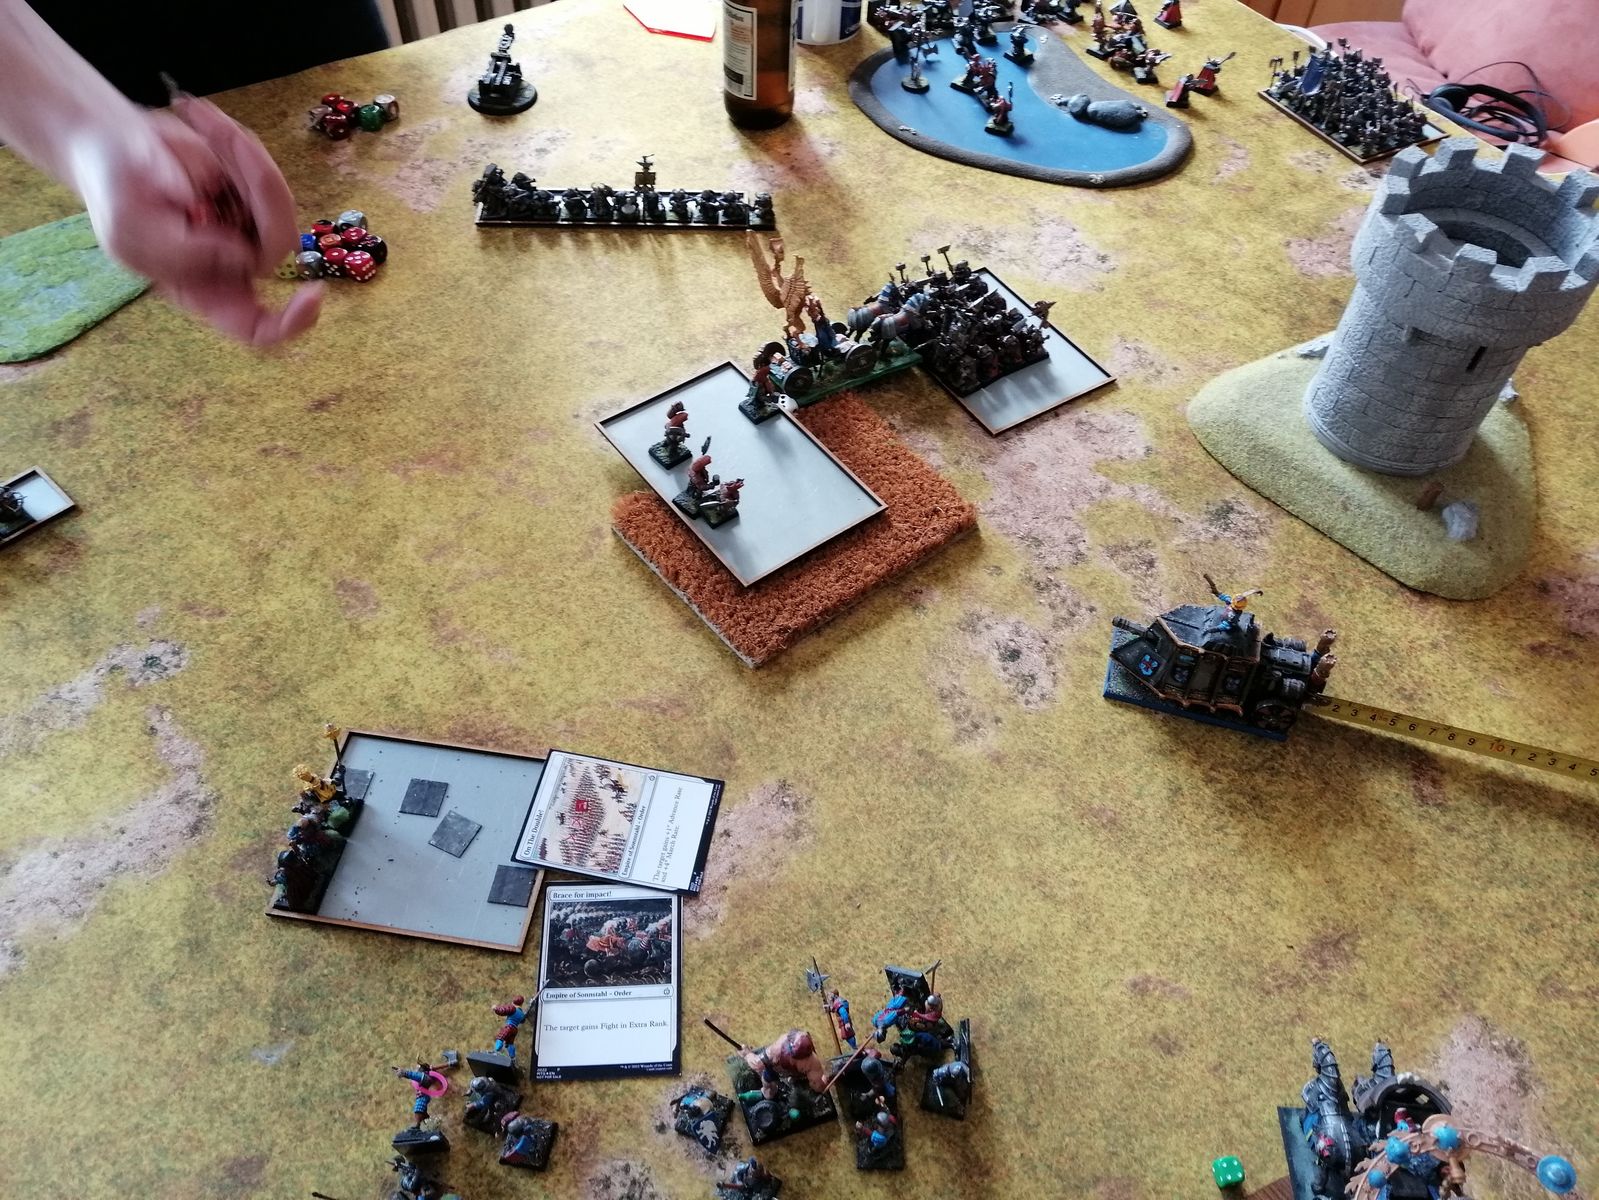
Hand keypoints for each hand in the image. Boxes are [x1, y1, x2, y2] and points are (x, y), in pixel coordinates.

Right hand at [66, 96, 320, 345]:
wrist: (108, 146)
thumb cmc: (114, 195)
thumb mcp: (131, 230)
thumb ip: (182, 253)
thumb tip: (241, 255)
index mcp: (204, 292)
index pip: (259, 328)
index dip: (290, 321)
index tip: (313, 292)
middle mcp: (235, 265)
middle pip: (276, 245)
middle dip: (258, 187)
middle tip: (225, 139)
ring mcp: (247, 226)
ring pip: (274, 200)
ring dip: (240, 154)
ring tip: (193, 121)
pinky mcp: (252, 191)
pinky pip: (262, 168)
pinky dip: (234, 139)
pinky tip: (197, 118)